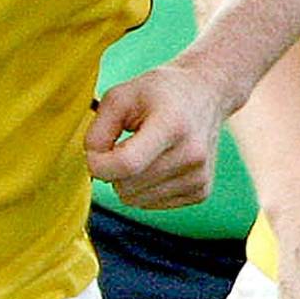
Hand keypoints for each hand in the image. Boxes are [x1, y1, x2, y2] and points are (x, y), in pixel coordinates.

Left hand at [85, 61, 226, 214]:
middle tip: (124, 144)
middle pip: (127, 185)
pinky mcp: (201, 193)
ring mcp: (199, 177)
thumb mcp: (120, 96)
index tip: (93, 152)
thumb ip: (98, 130)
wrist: (206, 95)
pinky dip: (143, 188)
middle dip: (112, 170)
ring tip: (143, 152)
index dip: (99, 164)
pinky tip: (156, 164)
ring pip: (135, 200)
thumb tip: (93, 164)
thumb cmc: (158, 94)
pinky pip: (149, 204)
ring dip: (127, 180)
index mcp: (173, 125)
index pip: (127, 164)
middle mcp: (192, 154)